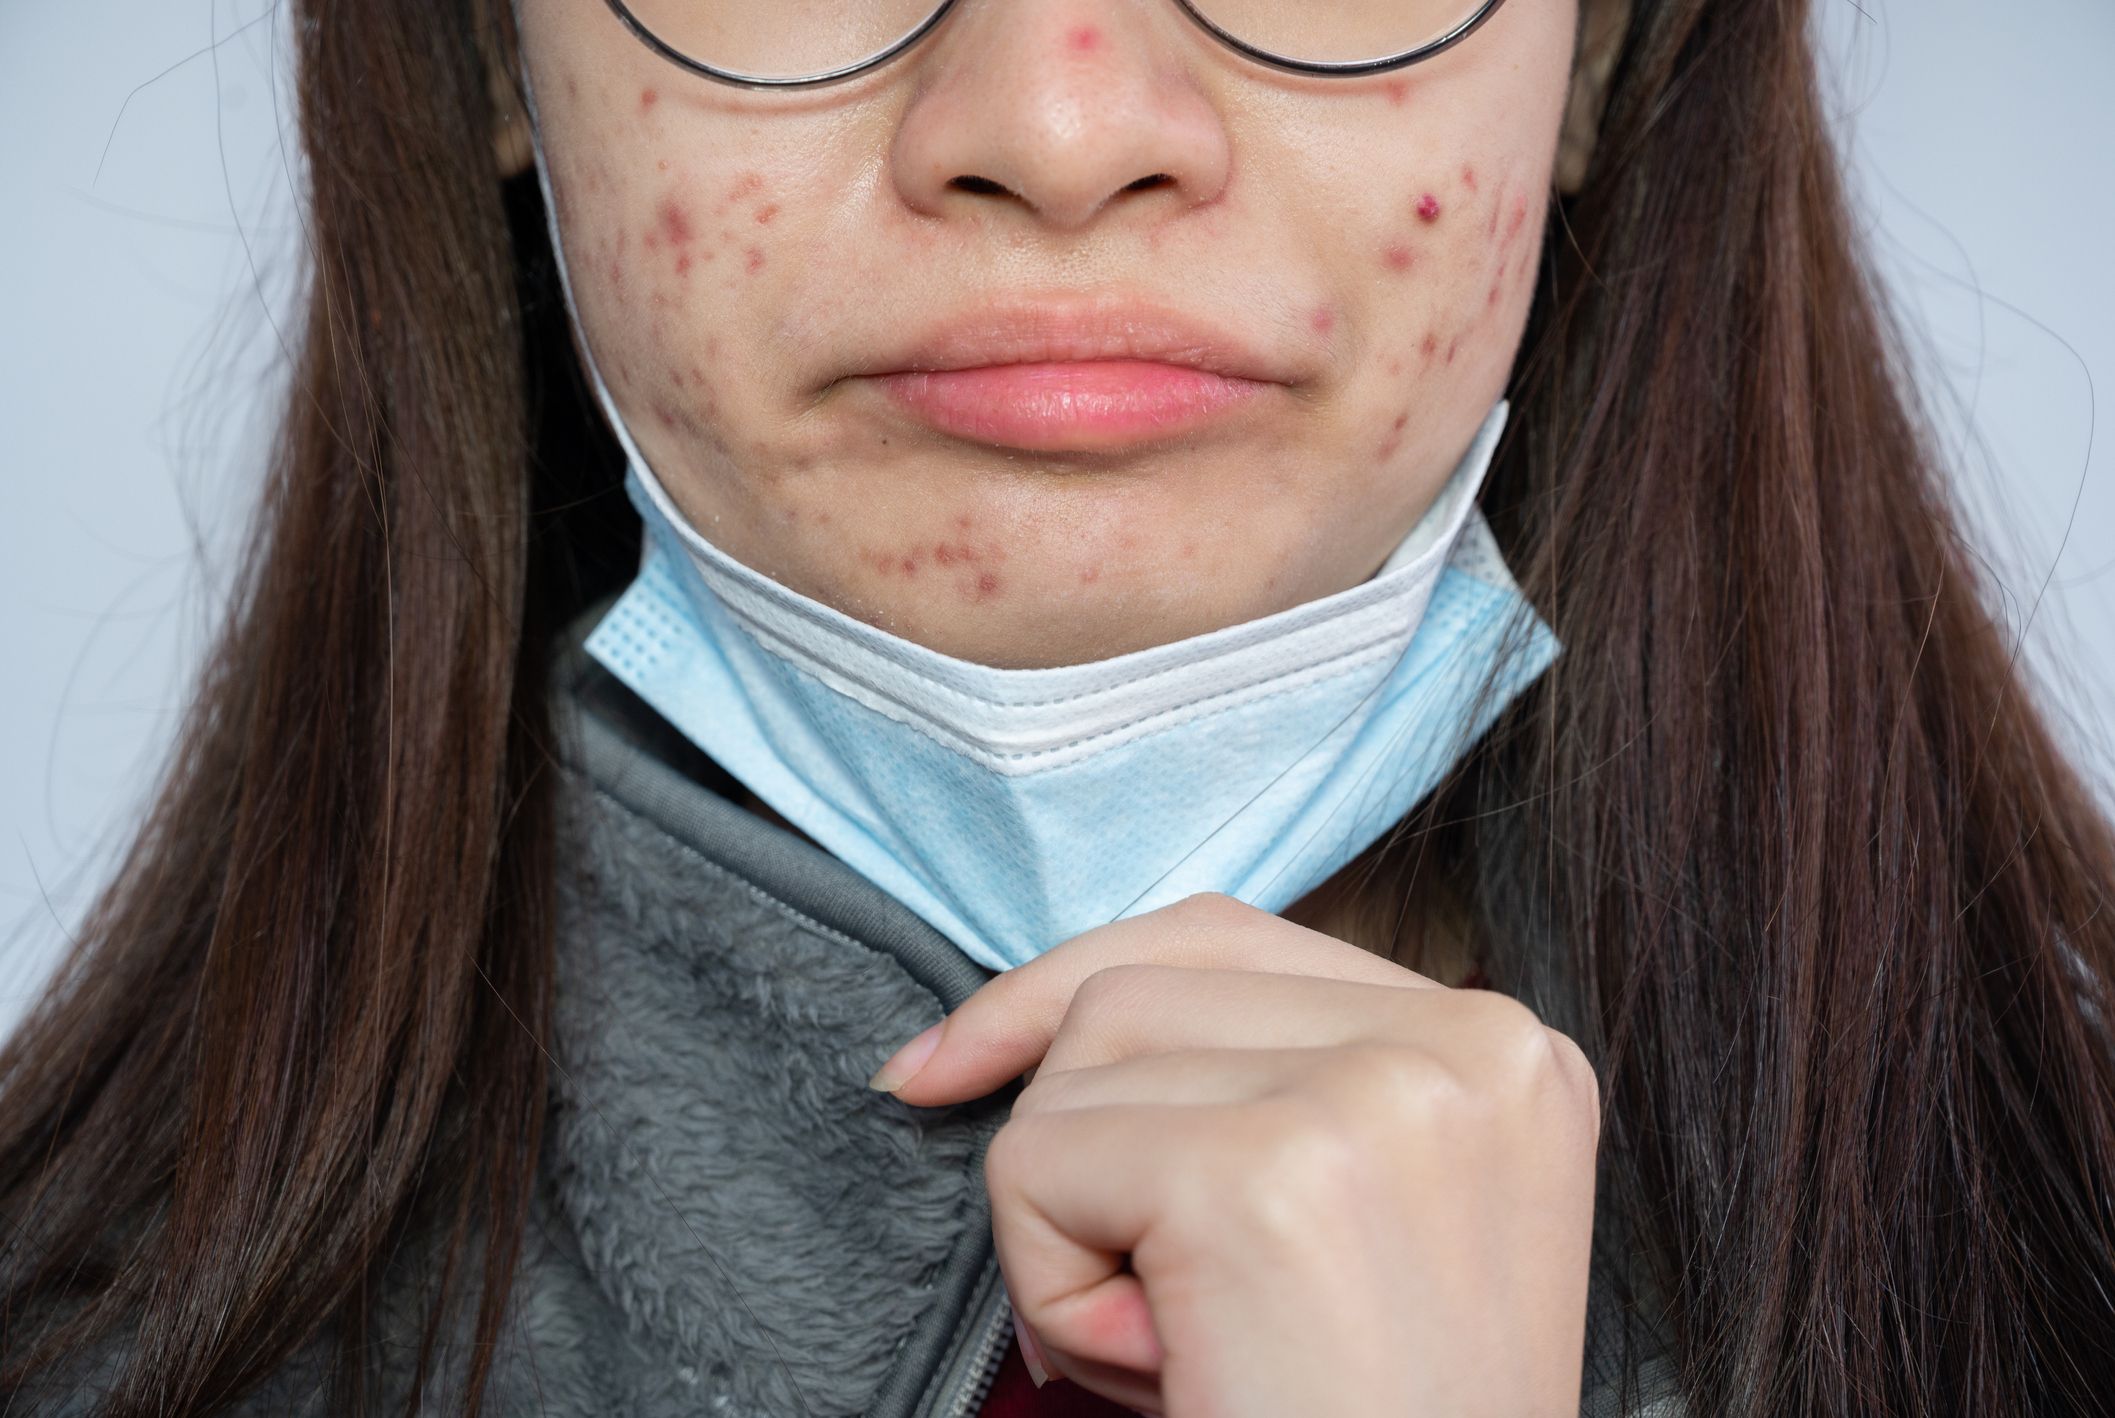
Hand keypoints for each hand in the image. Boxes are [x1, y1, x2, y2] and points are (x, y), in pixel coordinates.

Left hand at [867, 892, 1600, 1417]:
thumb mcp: (1341, 1222)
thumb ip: (1252, 1088)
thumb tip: (1006, 1033)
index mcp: (1499, 1046)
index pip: (1225, 935)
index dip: (1069, 991)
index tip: (951, 1065)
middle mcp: (1465, 1040)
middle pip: (1136, 987)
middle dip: (1076, 1138)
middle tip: (1157, 1314)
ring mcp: (1374, 1095)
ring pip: (1081, 1060)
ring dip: (1071, 1219)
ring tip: (1181, 1343)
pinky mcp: (1268, 1175)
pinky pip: (1039, 1159)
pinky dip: (1050, 1279)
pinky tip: (1163, 1363)